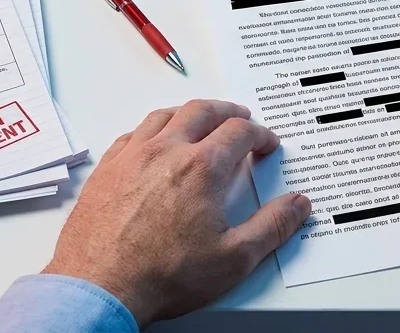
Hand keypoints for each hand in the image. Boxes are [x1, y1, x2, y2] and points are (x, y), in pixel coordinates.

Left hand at [43, 100, 310, 326]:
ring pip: (165, 115)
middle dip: (227, 111)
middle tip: (239, 118)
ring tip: (201, 120)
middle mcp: (166, 151)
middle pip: (202, 111)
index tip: (266, 142)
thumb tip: (298, 205)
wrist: (100, 287)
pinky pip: (133, 133)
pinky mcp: (107, 170)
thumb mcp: (234, 258)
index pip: (239, 132)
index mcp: (202, 168)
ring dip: (190, 112)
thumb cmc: (162, 275)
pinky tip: (154, 140)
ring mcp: (132, 157)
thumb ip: (272, 226)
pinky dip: (152, 129)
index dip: (259, 134)